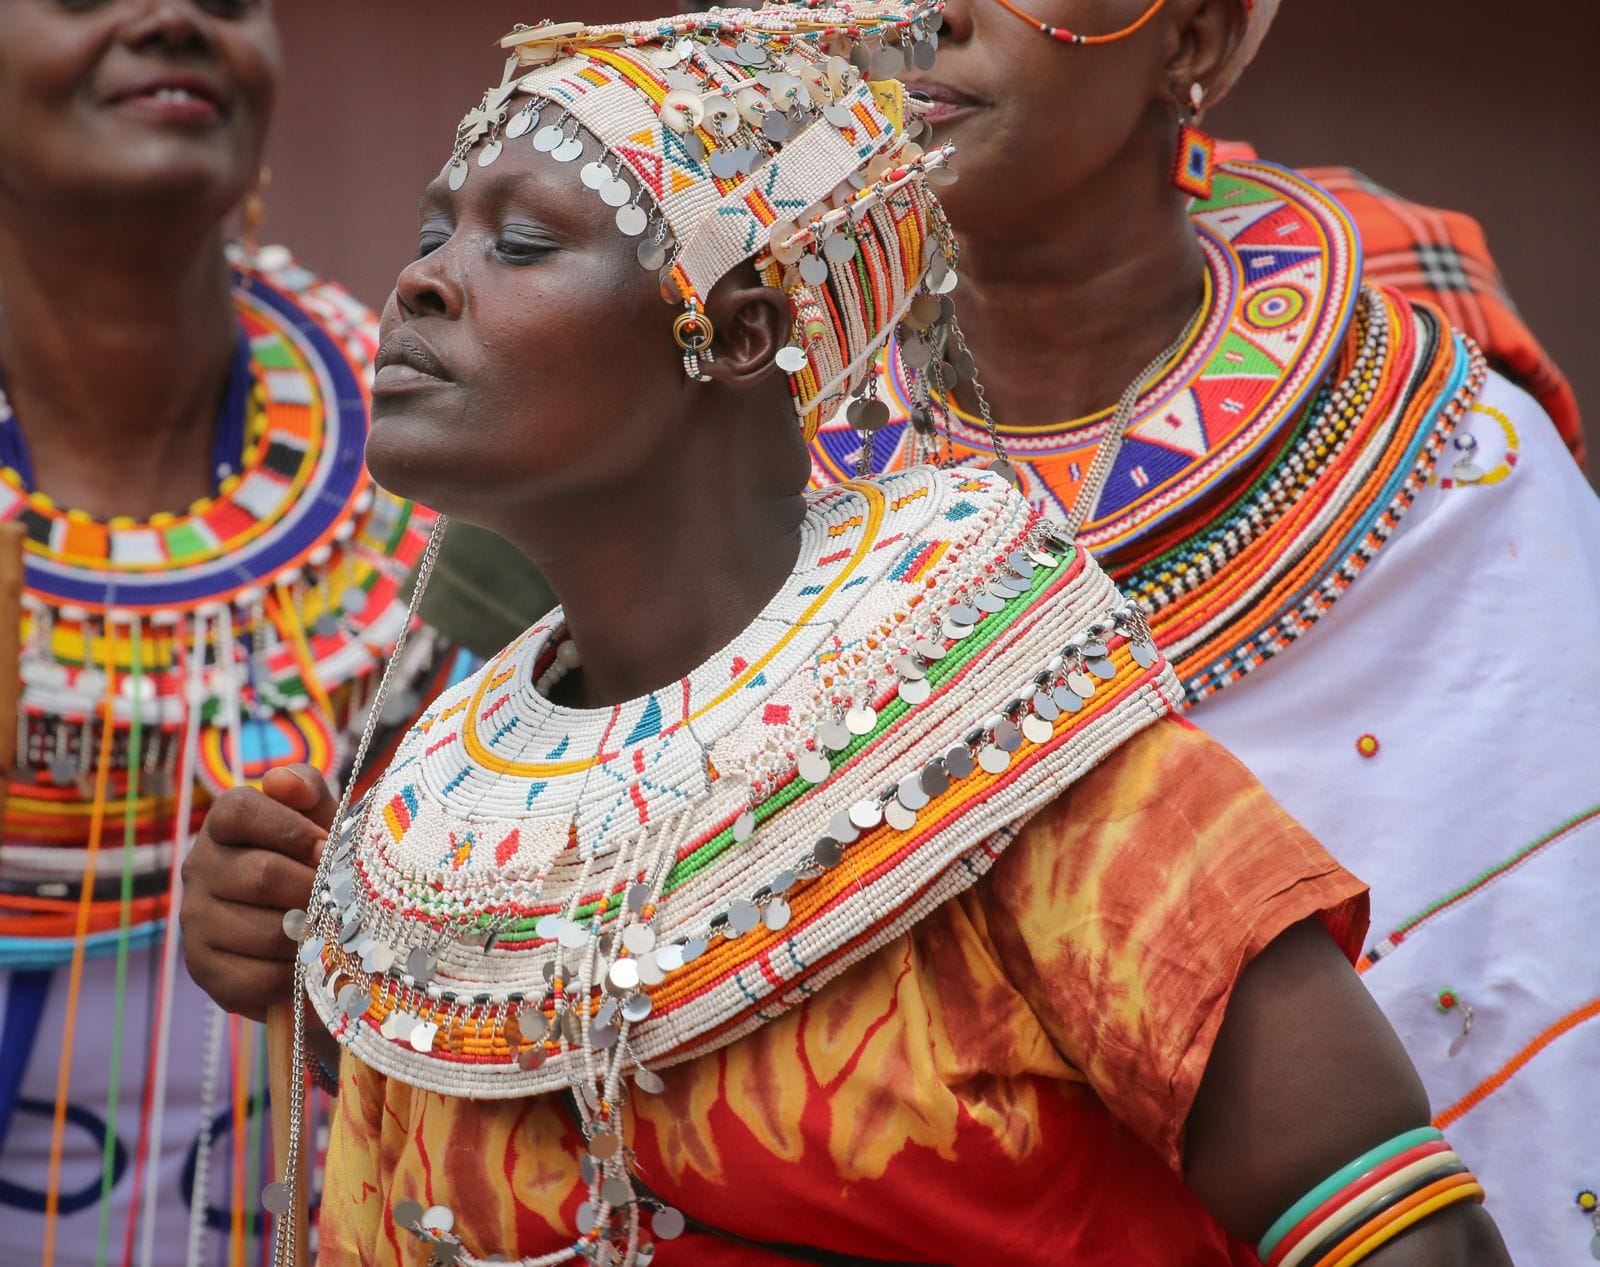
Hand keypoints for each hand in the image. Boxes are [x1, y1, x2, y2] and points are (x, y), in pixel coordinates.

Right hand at [180, 764, 336, 1021]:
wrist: (307, 923)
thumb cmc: (315, 859)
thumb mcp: (319, 818)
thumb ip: (306, 789)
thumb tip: (279, 781)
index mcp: (224, 823)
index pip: (242, 811)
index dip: (293, 830)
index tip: (328, 848)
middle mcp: (199, 867)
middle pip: (262, 876)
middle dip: (314, 889)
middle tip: (344, 898)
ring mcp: (195, 919)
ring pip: (264, 931)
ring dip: (309, 935)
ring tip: (332, 932)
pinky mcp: (202, 967)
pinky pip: (253, 978)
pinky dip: (292, 975)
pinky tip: (308, 964)